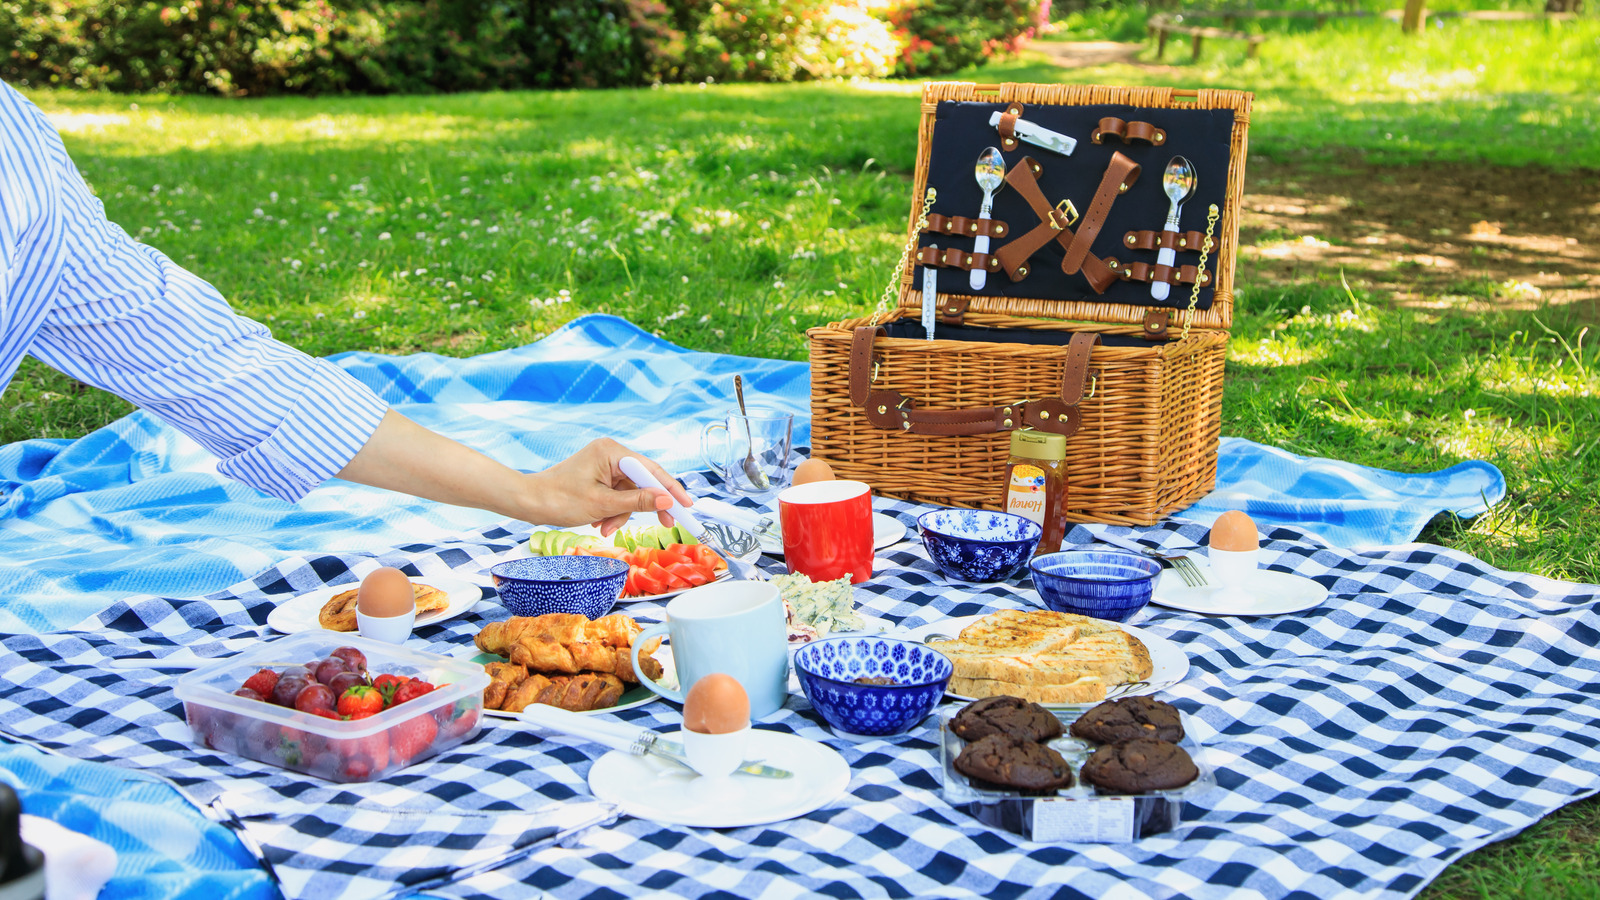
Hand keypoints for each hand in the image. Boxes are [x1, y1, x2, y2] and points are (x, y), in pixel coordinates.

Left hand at [520, 438, 693, 534]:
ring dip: (622, 514)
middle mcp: (610, 453)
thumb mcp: (602, 504)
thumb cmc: (560, 500)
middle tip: (666, 524)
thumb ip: (637, 501)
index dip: (671, 489)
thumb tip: (667, 500)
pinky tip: (600, 523)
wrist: (529, 502)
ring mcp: (604, 465)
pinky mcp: (599, 476)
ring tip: (605, 528)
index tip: (687, 506)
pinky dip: (613, 511)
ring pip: (630, 492)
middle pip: (643, 481)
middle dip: (644, 506)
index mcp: (611, 451)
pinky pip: (617, 495)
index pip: (651, 470)